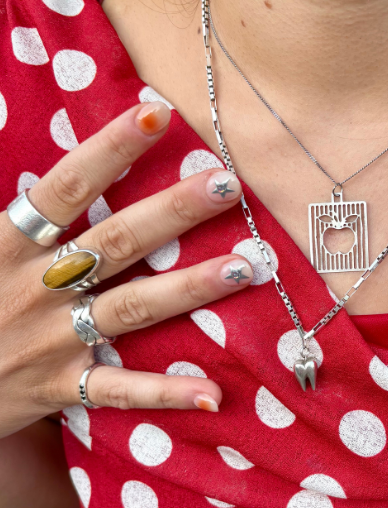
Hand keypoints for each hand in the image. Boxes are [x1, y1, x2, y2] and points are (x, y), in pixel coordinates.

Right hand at [0, 101, 250, 436]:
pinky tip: (212, 393)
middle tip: (225, 184)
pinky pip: (116, 389)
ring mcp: (49, 340)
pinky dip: (164, 394)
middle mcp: (33, 288)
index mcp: (4, 244)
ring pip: (131, 309)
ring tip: (243, 268)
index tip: (156, 113)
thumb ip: (12, 212)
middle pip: (114, 241)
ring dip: (188, 289)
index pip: (66, 186)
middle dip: (171, 212)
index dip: (110, 148)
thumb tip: (41, 175)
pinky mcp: (57, 387)